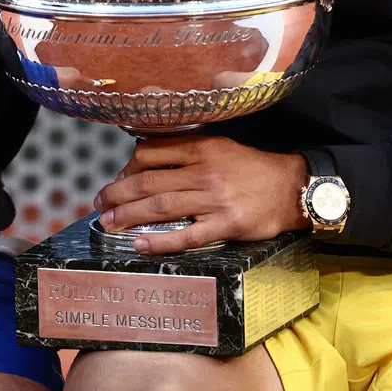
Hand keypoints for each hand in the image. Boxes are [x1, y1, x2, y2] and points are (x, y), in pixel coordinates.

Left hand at [92, 136, 307, 253]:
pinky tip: (141, 244)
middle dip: (117, 194)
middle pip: (149, 182)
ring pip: (161, 207)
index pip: (150, 153)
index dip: (126, 168)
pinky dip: (161, 241)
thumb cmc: (251, 167)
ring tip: (109, 224)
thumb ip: (186, 150)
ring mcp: (214, 199)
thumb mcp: (219, 146)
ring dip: (129, 216)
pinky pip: (187, 236)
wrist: (291, 187)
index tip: (116, 180)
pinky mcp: (226, 225)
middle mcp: (204, 171)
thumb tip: (147, 158)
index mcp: (200, 147)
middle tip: (99, 204)